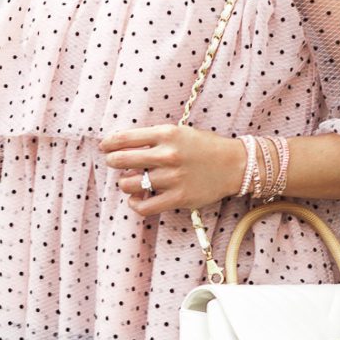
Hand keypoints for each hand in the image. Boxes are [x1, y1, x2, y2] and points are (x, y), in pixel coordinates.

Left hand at [100, 124, 246, 215]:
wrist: (233, 164)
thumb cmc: (204, 147)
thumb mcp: (179, 132)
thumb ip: (153, 138)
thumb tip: (122, 147)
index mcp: (166, 134)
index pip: (124, 138)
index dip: (108, 144)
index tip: (105, 147)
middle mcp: (167, 155)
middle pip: (121, 160)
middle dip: (113, 162)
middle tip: (115, 163)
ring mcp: (172, 178)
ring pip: (129, 184)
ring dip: (125, 183)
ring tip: (132, 181)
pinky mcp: (178, 198)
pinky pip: (144, 207)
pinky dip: (135, 204)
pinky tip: (137, 199)